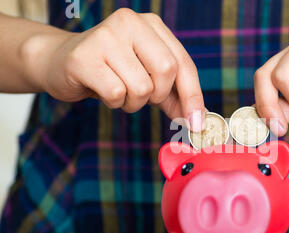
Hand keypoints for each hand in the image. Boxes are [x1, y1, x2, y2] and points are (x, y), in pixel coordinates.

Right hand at [22, 8, 204, 130]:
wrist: (60, 62)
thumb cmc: (111, 70)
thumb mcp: (147, 78)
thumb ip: (173, 95)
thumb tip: (197, 119)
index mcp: (151, 25)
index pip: (183, 63)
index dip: (193, 95)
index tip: (197, 122)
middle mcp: (130, 22)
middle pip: (167, 71)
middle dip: (158, 95)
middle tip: (142, 96)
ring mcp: (105, 36)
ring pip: (142, 87)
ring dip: (133, 102)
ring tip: (118, 91)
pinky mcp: (84, 56)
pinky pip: (117, 94)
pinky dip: (114, 103)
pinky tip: (102, 90)